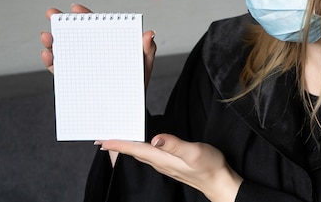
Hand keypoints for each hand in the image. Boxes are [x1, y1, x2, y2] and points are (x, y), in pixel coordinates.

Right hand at [40, 4, 156, 88]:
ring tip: (47, 36)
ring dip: (52, 41)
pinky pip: (60, 70)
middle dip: (60, 23)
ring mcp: (82, 65)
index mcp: (107, 43)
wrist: (128, 108)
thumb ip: (147, 49)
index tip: (75, 9)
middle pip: (74, 34)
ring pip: (63, 50)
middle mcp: (92, 52)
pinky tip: (48, 56)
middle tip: (51, 13)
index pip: (95, 26)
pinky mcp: (74, 79)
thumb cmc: (138, 81)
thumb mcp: (145, 63)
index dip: (84, 16)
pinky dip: (51, 63)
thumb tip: (149, 34)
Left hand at [98, 134, 242, 201]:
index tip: (102, 140)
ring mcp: (164, 164)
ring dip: (126, 147)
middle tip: (102, 138)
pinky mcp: (170, 163)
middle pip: (133, 152)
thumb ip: (174, 145)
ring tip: (116, 141)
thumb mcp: (194, 152)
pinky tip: (141, 145)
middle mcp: (160, 162)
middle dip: (117, 145)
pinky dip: (139, 148)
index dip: (117, 144)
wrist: (219, 181)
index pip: (134, 149)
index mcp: (162, 158)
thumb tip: (155, 138)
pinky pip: (148, 155)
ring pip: (139, 154)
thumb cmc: (209, 166)